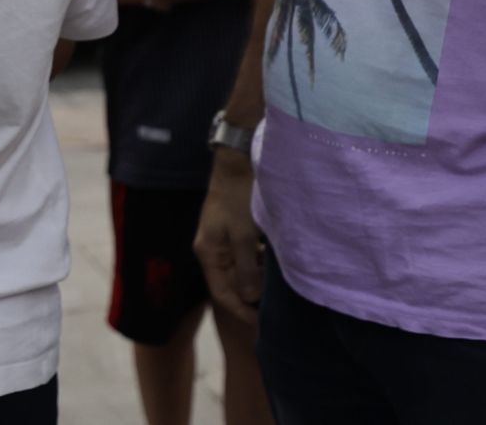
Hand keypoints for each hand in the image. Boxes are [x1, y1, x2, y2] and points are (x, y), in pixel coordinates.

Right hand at [195, 148, 264, 324]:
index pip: (222, 292)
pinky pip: (246, 256)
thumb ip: (247, 268)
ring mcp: (222, 239)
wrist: (237, 161)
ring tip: (277, 294)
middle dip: (249, 299)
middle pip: (230, 283)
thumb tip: (250, 298)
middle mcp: (212, 249)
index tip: (261, 324)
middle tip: (272, 314)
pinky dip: (259, 265)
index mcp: (208, 253)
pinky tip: (275, 268)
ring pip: (240, 270)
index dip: (241, 311)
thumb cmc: (238, 198)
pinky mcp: (234, 230)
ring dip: (256, 282)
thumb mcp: (244, 235)